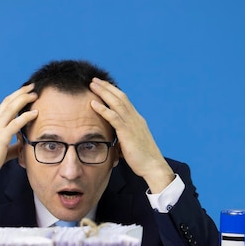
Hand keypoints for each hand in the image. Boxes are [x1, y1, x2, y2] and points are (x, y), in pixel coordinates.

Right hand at [0, 84, 37, 202]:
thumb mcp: (2, 151)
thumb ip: (13, 146)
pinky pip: (15, 123)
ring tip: (35, 94)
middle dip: (20, 92)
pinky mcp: (0, 138)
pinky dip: (26, 116)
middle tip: (31, 86)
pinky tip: (36, 113)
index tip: (25, 92)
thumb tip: (23, 145)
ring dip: (24, 99)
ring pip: (10, 108)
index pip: (3, 106)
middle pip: (7, 102)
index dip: (14, 97)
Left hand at [89, 78, 174, 193]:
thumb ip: (123, 138)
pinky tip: (92, 103)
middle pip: (120, 97)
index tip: (102, 85)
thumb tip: (115, 141)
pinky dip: (102, 109)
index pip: (124, 100)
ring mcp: (132, 124)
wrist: (152, 166)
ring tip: (91, 85)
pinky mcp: (127, 132)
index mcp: (136, 120)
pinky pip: (113, 117)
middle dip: (106, 87)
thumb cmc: (142, 159)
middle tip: (94, 79)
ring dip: (103, 92)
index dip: (113, 92)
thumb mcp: (131, 144)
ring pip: (116, 103)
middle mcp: (135, 118)